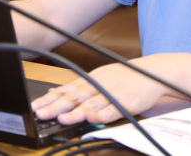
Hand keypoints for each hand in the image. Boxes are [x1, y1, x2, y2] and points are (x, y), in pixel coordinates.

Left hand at [31, 54, 178, 124]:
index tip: (36, 106)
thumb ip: (79, 86)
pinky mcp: (128, 102)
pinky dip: (103, 114)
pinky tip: (93, 118)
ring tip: (62, 118)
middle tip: (41, 113)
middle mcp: (100, 84)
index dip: (51, 98)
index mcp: (92, 79)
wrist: (155, 72)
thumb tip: (54, 90)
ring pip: (92, 103)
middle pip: (76, 96)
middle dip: (57, 106)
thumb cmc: (126, 77)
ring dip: (76, 112)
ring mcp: (114, 93)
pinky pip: (113, 109)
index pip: (67, 89)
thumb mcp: (100, 76)